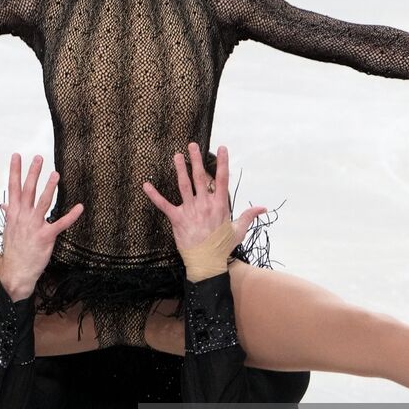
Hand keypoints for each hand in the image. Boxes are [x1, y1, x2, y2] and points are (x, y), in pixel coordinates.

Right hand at [0, 153, 83, 300]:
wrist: (16, 273)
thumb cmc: (14, 251)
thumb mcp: (8, 230)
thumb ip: (9, 214)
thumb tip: (5, 204)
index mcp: (14, 214)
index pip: (13, 188)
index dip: (14, 171)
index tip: (16, 156)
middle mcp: (22, 217)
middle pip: (28, 191)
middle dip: (33, 173)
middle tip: (38, 158)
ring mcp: (34, 226)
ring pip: (43, 203)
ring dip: (50, 188)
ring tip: (55, 174)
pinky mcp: (46, 236)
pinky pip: (60, 224)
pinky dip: (71, 215)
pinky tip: (79, 207)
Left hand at [141, 142, 266, 277]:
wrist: (206, 262)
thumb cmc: (222, 247)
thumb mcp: (239, 230)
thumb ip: (248, 215)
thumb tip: (263, 208)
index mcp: (220, 205)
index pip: (222, 179)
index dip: (223, 163)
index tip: (222, 148)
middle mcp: (205, 205)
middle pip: (200, 177)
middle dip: (196, 160)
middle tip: (192, 145)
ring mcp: (190, 211)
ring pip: (184, 185)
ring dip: (180, 169)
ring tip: (177, 156)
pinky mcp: (177, 219)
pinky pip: (164, 205)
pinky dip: (154, 195)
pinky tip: (146, 185)